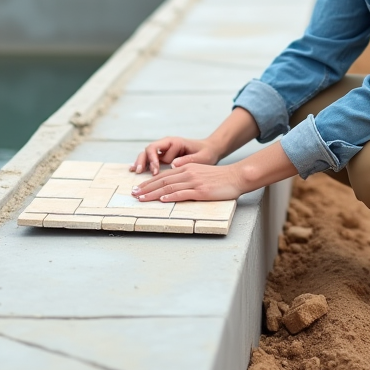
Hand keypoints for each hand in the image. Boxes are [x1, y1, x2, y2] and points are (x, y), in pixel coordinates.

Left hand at [130, 162, 248, 202]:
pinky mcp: (201, 191)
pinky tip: (162, 200)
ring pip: (169, 187)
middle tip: (133, 194)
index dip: (149, 183)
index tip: (138, 189)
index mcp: (186, 168)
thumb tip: (173, 187)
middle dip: (146, 188)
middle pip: (162, 181)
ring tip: (141, 199)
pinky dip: (171, 197)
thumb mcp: (200, 173)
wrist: (236, 176)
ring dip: (153, 194)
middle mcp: (188, 173)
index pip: (163, 176)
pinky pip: (183, 194)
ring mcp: (194, 182)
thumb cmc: (220, 178)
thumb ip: (187, 177)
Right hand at [132, 136, 222, 175]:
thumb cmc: (207, 153)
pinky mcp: (163, 156)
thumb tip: (173, 164)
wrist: (210, 150)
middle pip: (150, 148)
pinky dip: (142, 163)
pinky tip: (134, 169)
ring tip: (136, 171)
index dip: (155, 160)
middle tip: (141, 171)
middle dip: (144, 159)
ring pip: (147, 153)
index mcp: (176, 142)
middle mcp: (168, 144)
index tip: (156, 171)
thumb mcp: (202, 157)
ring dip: (141, 161)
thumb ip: (188, 160)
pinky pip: (150, 158)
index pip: (159, 149)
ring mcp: (164, 149)